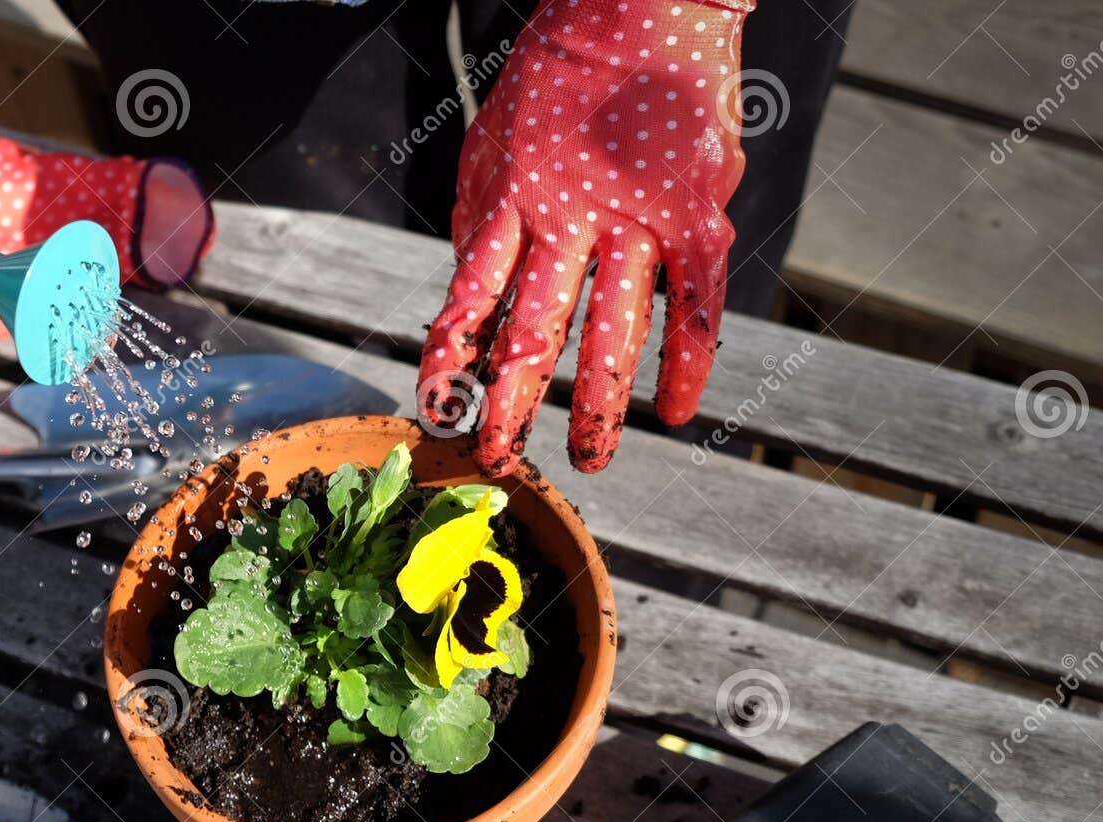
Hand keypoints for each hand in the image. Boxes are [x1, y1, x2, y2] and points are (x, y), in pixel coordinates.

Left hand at [419, 0, 753, 473]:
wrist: (635, 2)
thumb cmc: (554, 76)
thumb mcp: (489, 145)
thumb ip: (480, 223)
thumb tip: (467, 301)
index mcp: (511, 204)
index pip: (470, 302)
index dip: (451, 363)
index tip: (439, 411)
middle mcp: (569, 221)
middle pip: (535, 332)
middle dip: (513, 407)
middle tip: (500, 462)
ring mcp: (635, 221)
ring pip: (613, 331)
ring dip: (597, 404)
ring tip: (589, 457)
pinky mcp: (695, 214)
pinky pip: (696, 303)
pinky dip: (687, 360)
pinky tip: (675, 409)